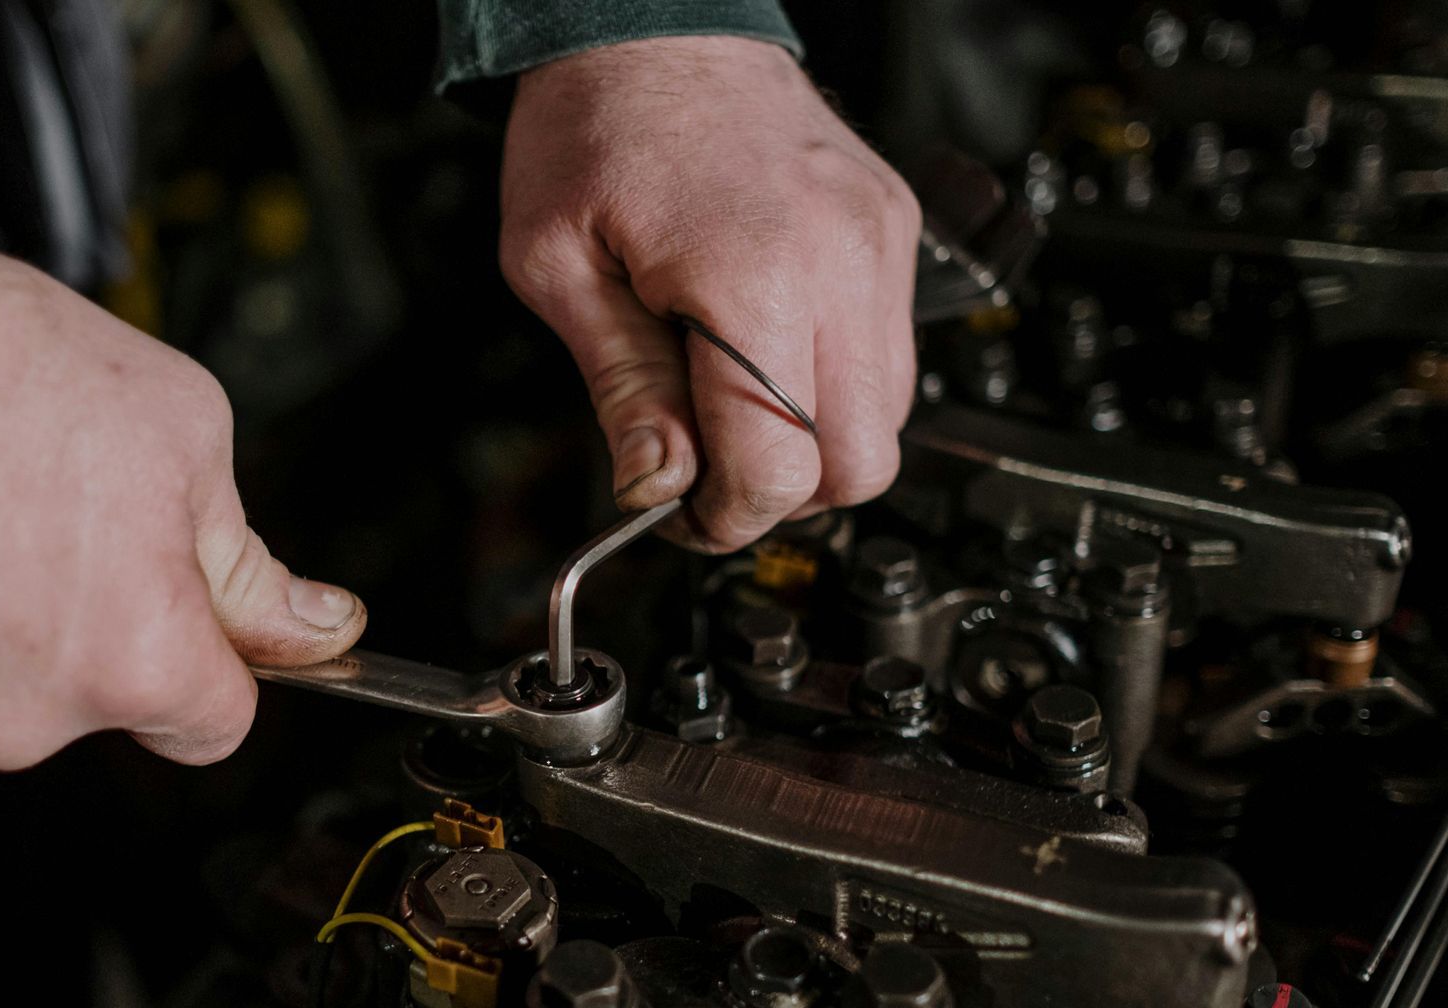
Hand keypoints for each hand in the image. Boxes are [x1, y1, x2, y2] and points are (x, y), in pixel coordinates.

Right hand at [0, 106, 363, 768]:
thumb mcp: (181, 430)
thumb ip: (250, 563)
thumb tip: (318, 627)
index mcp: (133, 660)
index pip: (214, 724)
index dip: (209, 658)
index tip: (183, 610)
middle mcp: (21, 719)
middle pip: (93, 706)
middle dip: (88, 628)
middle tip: (40, 512)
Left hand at [500, 36, 920, 551]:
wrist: (656, 19)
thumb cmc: (596, 125)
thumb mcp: (556, 266)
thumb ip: (619, 387)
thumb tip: (656, 486)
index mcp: (750, 276)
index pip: (780, 466)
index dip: (727, 518)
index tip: (684, 515)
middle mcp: (839, 263)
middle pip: (860, 464)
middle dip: (784, 494)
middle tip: (713, 472)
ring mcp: (878, 246)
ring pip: (888, 420)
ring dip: (813, 442)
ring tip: (733, 405)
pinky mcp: (892, 234)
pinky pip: (890, 357)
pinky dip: (835, 385)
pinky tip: (769, 351)